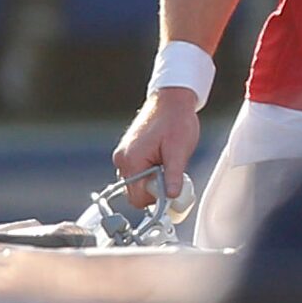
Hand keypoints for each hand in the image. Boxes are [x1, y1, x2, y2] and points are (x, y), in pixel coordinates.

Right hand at [113, 89, 200, 208]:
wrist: (171, 102)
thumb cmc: (175, 121)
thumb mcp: (179, 151)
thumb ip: (173, 176)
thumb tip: (172, 197)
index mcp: (131, 160)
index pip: (137, 198)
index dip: (157, 200)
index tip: (173, 193)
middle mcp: (123, 159)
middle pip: (136, 193)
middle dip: (156, 191)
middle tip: (174, 178)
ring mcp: (124, 156)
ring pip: (138, 184)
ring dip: (154, 182)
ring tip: (170, 166)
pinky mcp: (130, 153)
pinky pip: (139, 173)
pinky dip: (152, 174)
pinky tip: (164, 162)